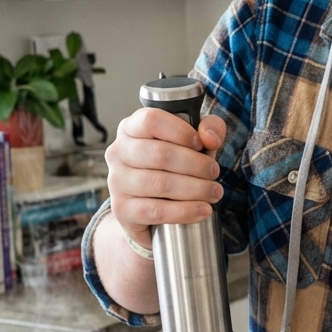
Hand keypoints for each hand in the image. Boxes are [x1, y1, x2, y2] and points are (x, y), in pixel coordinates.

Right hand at [106, 108, 226, 249]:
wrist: (147, 211)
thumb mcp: (193, 143)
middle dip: (196, 165)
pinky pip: (156, 210)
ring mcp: (117, 182)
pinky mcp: (121, 209)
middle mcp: (118, 152)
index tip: (201, 144)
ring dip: (195, 189)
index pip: (151, 121)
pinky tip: (203, 210)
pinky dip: (184, 211)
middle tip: (214, 173)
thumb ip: (209, 128)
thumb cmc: (170, 169)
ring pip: (160, 183)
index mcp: (131, 128)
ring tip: (214, 192)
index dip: (180, 131)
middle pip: (160, 154)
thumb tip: (211, 137)